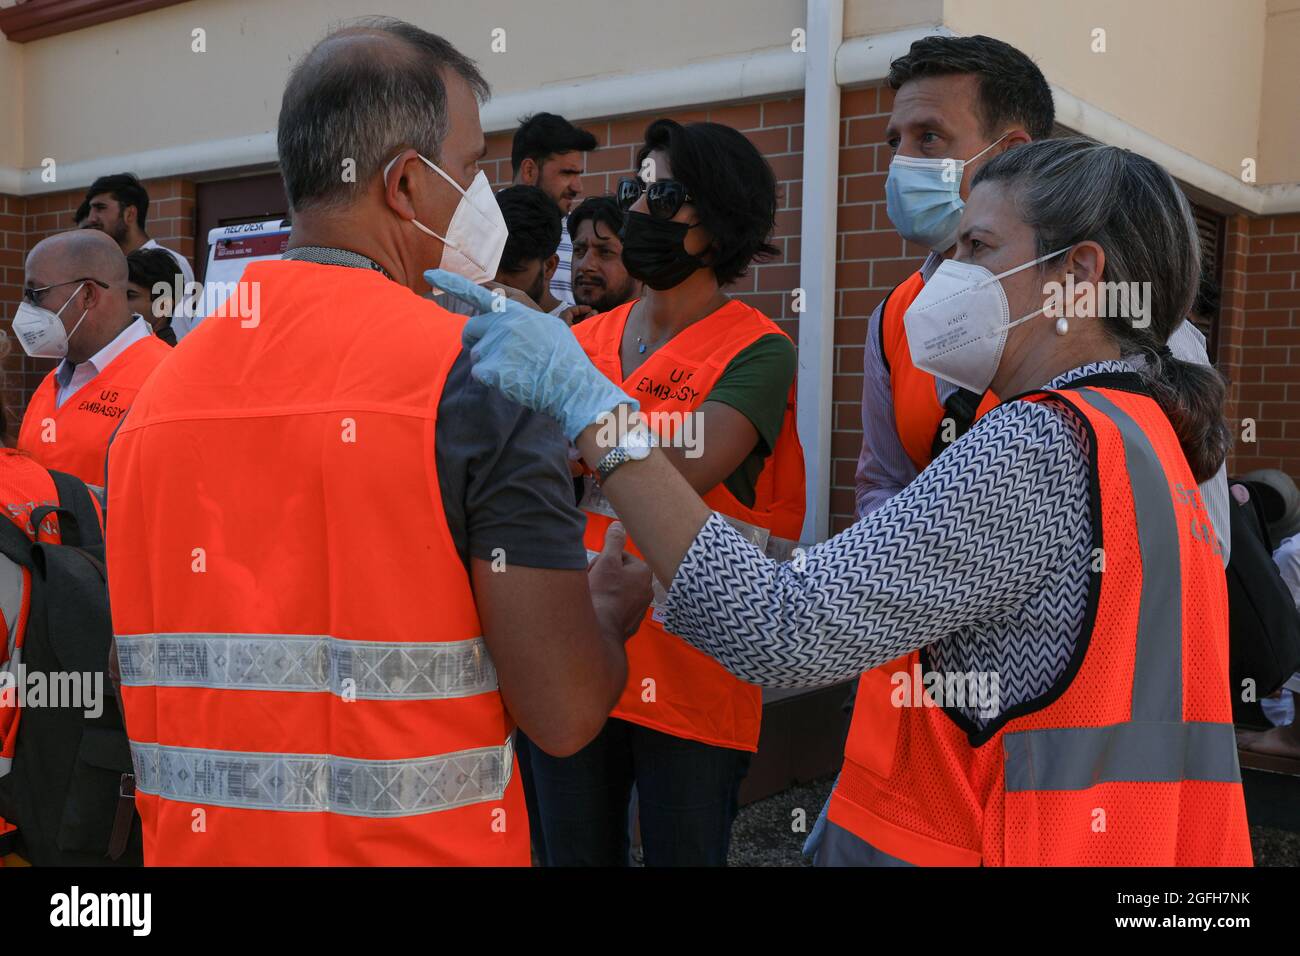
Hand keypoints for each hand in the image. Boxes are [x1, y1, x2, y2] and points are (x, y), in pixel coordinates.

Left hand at [425, 268, 636, 439]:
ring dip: (491, 365)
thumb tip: (508, 324)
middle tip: (497, 355)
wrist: (572, 384)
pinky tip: (514, 381)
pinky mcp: (491, 369)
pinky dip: (493, 381)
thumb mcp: (547, 325)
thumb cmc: (564, 357)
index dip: (451, 282)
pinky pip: (480, 374)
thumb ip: (522, 320)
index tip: (429, 274)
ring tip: (519, 369)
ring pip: (477, 356)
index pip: (477, 294)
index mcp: (514, 311)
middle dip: (476, 342)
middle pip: (470, 331)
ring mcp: (495, 346)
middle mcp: (501, 325)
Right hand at [587, 522, 652, 642]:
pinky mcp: (631, 622)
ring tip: (594, 596)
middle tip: (592, 582)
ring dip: (605, 590)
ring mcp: (640, 607)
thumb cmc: (603, 595)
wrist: (600, 630)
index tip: (595, 569)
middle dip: (604, 576)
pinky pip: (617, 607)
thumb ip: (614, 541)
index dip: (603, 561)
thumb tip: (618, 526)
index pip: (619, 557)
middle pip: (620, 574)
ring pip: (618, 590)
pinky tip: (598, 608)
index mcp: (643, 572)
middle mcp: (647, 590)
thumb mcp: (607, 561)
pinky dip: (608, 606)